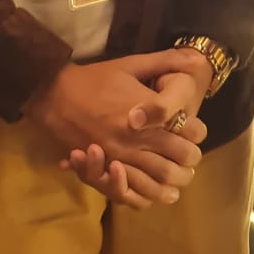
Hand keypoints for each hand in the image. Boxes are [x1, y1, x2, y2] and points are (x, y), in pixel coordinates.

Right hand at [25, 52, 202, 207]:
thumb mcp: (131, 64)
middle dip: (190, 159)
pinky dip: (147, 195)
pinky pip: (131, 191)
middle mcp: (138, 138)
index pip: (188, 130)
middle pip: (180, 158)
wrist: (56, 94)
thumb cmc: (95, 79)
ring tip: (181, 179)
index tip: (196, 132)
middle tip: (192, 158)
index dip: (197, 133)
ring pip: (160, 179)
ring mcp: (121, 156)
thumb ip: (165, 61)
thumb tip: (195, 58)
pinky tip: (156, 193)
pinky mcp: (104, 169)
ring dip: (175, 181)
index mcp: (149, 112)